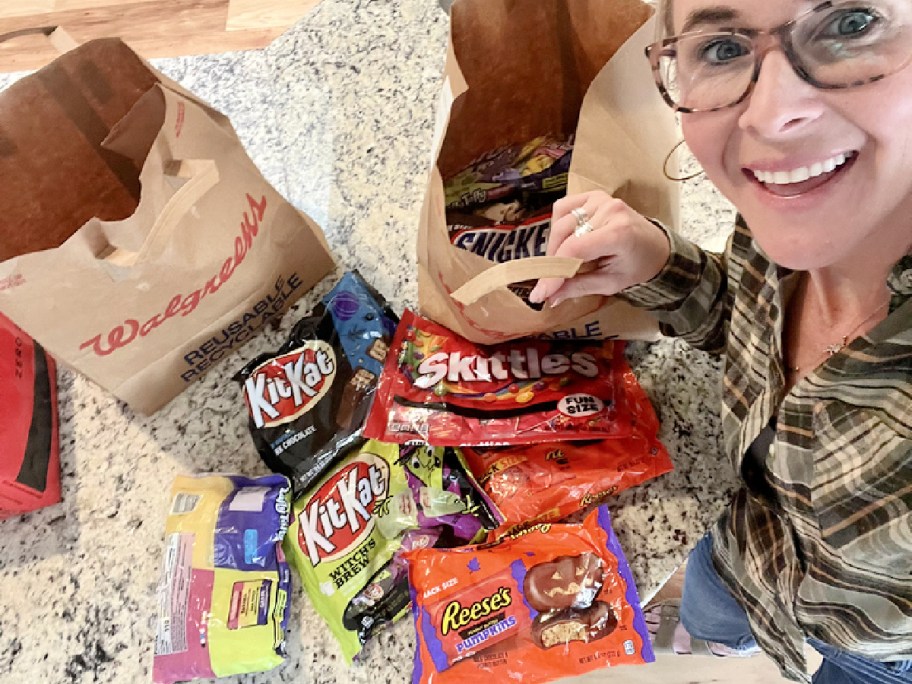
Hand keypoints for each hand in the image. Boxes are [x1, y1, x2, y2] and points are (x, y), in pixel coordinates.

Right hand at [528, 190, 670, 305]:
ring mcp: (601, 199)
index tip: (540, 292)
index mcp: (618, 233)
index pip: (574, 249)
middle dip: (552, 260)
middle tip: (550, 282)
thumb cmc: (636, 267)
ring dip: (554, 245)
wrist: (656, 248)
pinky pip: (563, 208)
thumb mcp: (610, 284)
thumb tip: (548, 297)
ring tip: (561, 262)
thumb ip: (577, 287)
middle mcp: (609, 210)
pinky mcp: (594, 195)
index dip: (553, 271)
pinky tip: (565, 240)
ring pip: (560, 221)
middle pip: (563, 234)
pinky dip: (558, 225)